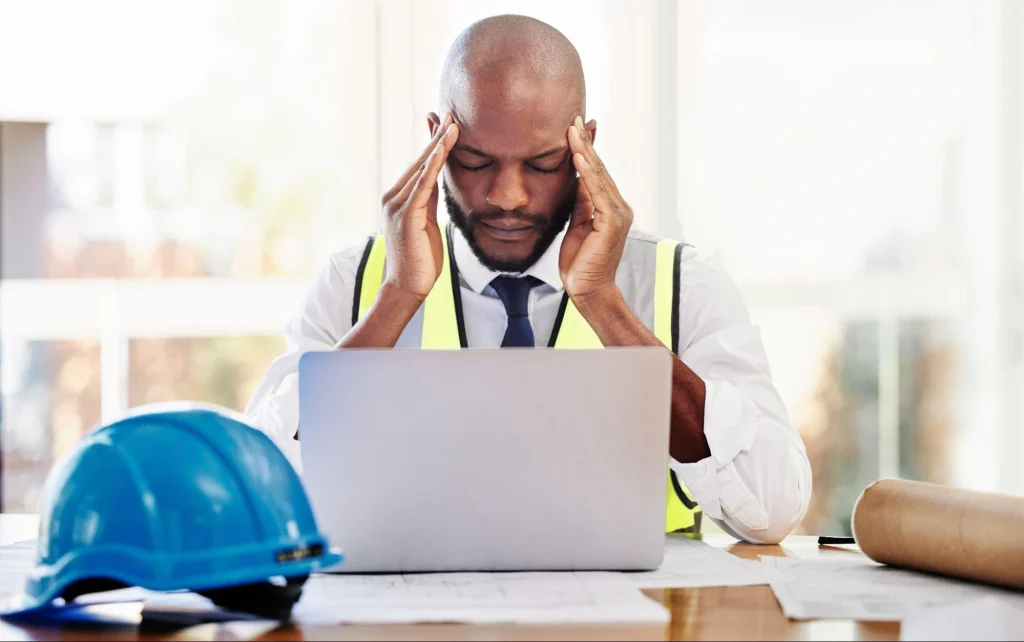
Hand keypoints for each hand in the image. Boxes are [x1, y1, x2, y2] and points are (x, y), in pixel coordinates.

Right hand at [381, 113, 458, 301]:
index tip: (446, 123)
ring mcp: (397, 205)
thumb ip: (429, 200)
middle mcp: (393, 197)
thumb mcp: (427, 222)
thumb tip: (436, 180)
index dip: (433, 143)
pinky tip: (443, 149)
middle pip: (419, 161)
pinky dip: (433, 165)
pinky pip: (422, 185)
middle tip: (451, 113)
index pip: (419, 165)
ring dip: (438, 145)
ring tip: (453, 124)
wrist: (408, 286)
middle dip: (436, 136)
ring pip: (421, 168)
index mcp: (398, 198)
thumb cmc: (420, 259)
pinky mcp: (405, 215)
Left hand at [559, 115, 632, 300]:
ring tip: (572, 130)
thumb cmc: (580, 262)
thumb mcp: (576, 223)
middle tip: (573, 118)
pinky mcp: (612, 222)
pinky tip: (578, 157)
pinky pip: (597, 192)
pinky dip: (587, 173)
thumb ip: (579, 201)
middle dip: (585, 142)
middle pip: (599, 168)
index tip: (575, 127)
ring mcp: (618, 213)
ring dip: (584, 151)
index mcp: (610, 207)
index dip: (586, 148)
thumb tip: (576, 178)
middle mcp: (619, 207)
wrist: (586, 289)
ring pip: (599, 176)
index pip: (596, 172)